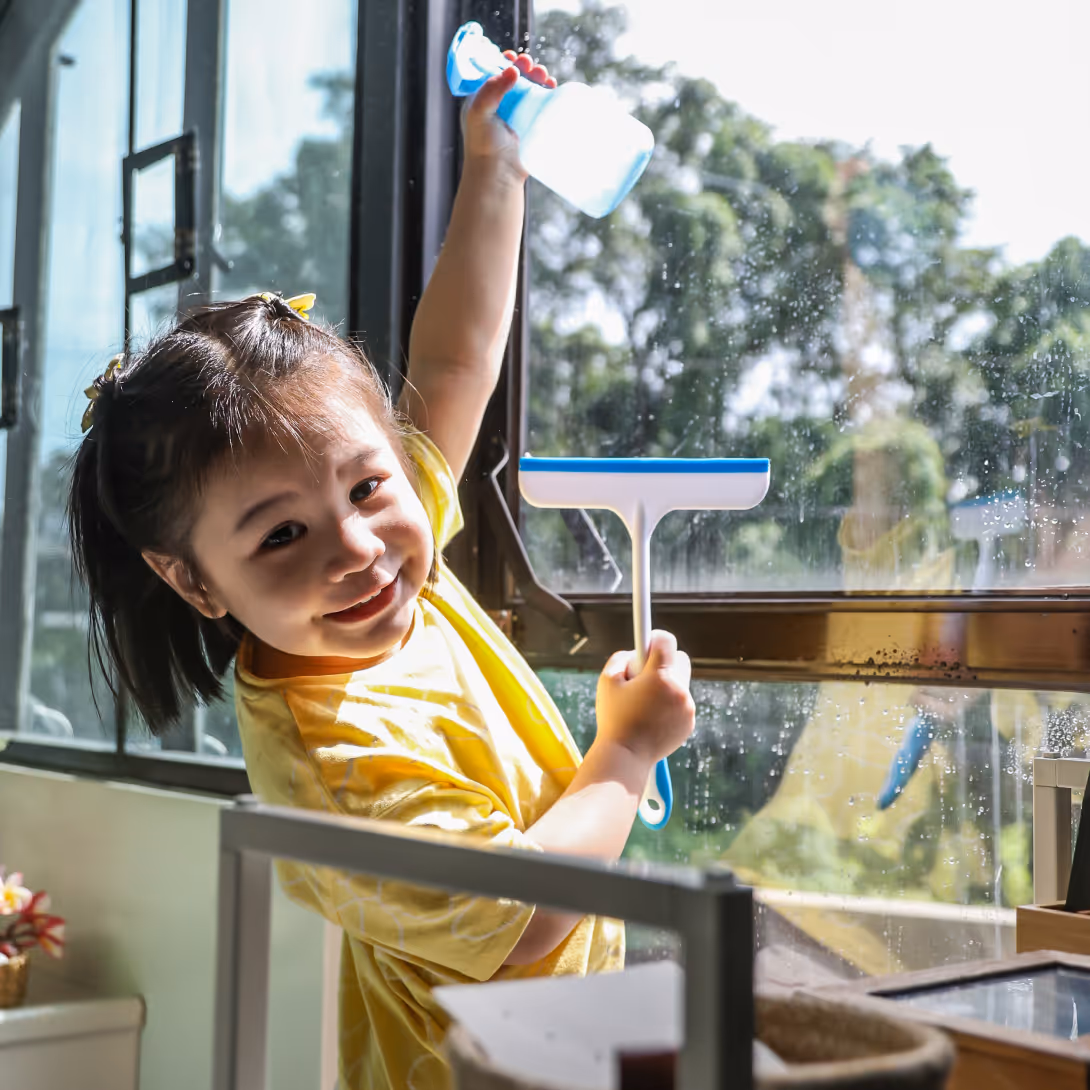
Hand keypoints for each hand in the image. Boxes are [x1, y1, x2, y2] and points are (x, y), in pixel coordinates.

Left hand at [462, 51, 556, 181]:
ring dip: (538, 77)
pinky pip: (540, 102)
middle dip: (525, 68)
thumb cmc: (482, 146)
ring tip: (544, 75)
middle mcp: (500, 103)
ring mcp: (516, 114)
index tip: (512, 58)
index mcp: (483, 98)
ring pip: (529, 87)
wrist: (498, 175)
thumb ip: (492, 89)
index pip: (493, 72)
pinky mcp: (530, 123)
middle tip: (531, 66)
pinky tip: (551, 86)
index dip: (504, 62)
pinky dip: (547, 91)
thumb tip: (513, 69)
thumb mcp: (480, 113)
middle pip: (514, 77)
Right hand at [595, 630, 694, 764]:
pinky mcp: (689, 723)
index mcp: (660, 676)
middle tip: (644, 673)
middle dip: (665, 661)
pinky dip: (670, 704)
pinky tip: (651, 717)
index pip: (666, 641)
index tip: (645, 643)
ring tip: (643, 702)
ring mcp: (687, 708)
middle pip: (681, 659)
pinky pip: (682, 703)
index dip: (654, 638)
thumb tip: (635, 652)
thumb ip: (620, 658)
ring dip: (666, 685)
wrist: (625, 756)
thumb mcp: (606, 681)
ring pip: (680, 683)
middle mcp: (679, 689)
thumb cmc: (613, 718)